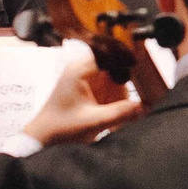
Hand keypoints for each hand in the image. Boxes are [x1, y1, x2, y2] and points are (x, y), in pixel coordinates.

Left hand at [22, 56, 143, 147]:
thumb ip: (120, 114)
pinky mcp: (87, 85)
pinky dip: (115, 95)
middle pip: (114, 64)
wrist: (43, 136)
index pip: (109, 53)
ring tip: (126, 109)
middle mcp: (81, 68)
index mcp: (80, 71)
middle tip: (140, 94)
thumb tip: (144, 108)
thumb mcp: (93, 121)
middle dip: (127, 79)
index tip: (143, 69)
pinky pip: (109, 84)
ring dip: (121, 91)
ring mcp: (84, 76)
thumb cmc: (61, 127)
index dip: (127, 59)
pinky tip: (117, 109)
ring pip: (113, 75)